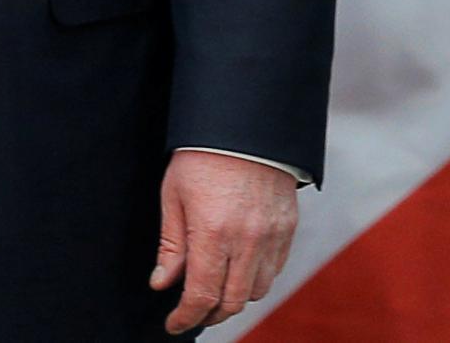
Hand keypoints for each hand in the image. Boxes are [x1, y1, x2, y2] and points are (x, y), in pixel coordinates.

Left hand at [150, 150, 298, 333]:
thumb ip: (171, 246)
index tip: (174, 324)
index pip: (202, 294)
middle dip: (209, 314)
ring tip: (214, 291)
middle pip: (232, 301)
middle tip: (192, 313)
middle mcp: (247, 241)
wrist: (245, 126)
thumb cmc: (202, 157)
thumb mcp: (173, 196)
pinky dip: (255, 279)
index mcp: (212, 233)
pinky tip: (238, 270)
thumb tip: (162, 284)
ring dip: (233, 298)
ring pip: (255, 291)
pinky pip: (274, 271)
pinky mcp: (287, 230)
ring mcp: (271, 237)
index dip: (186, 316)